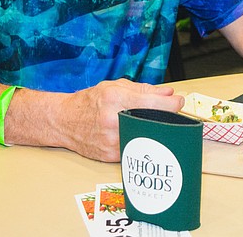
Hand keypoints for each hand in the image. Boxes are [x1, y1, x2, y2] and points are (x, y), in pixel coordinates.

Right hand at [59, 80, 182, 161]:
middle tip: (172, 115)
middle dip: (166, 118)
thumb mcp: (115, 87)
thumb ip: (144, 90)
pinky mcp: (110, 156)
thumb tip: (168, 94)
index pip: (152, 103)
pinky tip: (144, 136)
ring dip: (157, 132)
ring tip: (158, 125)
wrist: (64, 121)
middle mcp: (112, 119)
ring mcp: (111, 140)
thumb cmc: (89, 101)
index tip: (178, 102)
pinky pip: (135, 150)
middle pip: (152, 122)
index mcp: (115, 98)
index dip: (171, 104)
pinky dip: (143, 143)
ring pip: (146, 139)